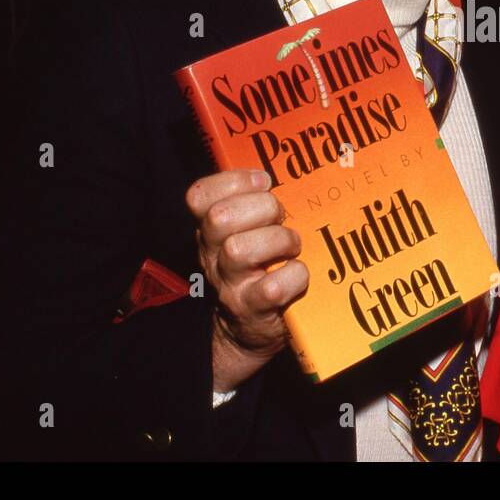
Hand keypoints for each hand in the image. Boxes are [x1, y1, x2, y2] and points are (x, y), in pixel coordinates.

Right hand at [186, 169, 306, 390]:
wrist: (250, 330)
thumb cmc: (260, 267)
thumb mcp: (249, 232)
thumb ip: (257, 204)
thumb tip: (287, 169)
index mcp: (211, 230)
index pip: (199, 196)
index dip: (233, 181)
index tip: (264, 181)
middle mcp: (214, 255)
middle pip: (220, 218)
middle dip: (261, 208)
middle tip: (281, 218)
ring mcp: (231, 284)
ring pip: (240, 250)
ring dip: (278, 241)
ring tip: (293, 247)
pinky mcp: (254, 310)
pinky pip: (273, 287)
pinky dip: (294, 275)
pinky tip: (300, 273)